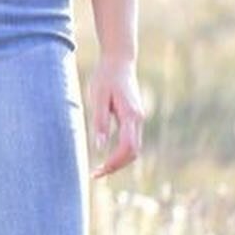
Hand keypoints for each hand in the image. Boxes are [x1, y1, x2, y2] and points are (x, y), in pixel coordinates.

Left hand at [86, 53, 143, 179]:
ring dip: (119, 162)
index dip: (113, 163)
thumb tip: (99, 147)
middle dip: (116, 166)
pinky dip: (121, 153)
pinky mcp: (135, 117)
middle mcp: (138, 119)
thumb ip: (100, 121)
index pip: (127, 148)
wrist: (119, 60)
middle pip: (133, 152)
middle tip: (95, 174)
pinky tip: (107, 157)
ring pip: (134, 149)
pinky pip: (131, 141)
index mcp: (131, 115)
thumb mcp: (98, 97)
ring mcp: (138, 119)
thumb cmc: (106, 77)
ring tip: (99, 169)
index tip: (98, 170)